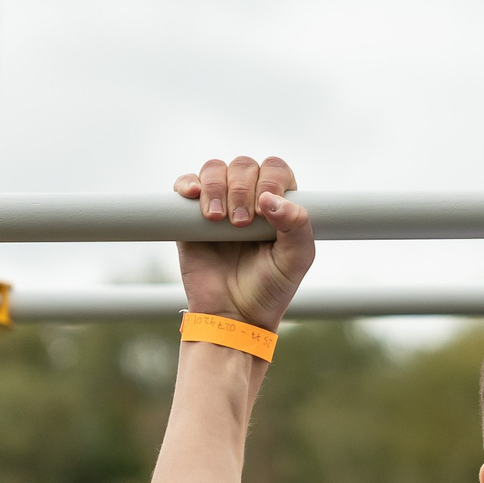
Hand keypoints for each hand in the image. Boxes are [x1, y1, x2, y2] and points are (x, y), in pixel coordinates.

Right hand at [172, 156, 312, 329]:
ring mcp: (219, 204)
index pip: (275, 169)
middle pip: (243, 165)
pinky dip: (187, 184)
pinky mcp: (189, 217)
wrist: (232, 316)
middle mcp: (249, 199)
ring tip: (218, 219)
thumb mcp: (296, 260)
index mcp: (278, 204)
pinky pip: (185, 185)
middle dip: (241, 189)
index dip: (270, 181)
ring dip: (216, 187)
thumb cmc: (269, 290)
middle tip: (241, 224)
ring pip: (214, 169)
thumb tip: (271, 199)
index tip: (265, 212)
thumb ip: (297, 227)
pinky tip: (192, 196)